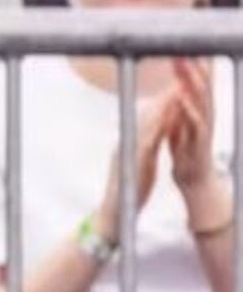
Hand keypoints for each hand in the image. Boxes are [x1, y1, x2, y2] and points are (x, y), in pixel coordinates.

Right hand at [96, 90, 177, 244]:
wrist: (112, 216)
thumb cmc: (128, 192)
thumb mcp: (140, 164)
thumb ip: (147, 147)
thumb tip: (155, 134)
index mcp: (130, 143)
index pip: (148, 117)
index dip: (164, 99)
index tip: (178, 82)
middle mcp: (127, 143)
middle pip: (148, 113)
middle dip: (165, 94)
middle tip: (180, 75)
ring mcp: (128, 151)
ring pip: (147, 123)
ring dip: (163, 104)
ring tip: (177, 87)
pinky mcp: (132, 162)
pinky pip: (147, 141)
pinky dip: (158, 127)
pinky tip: (169, 117)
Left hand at [166, 57, 217, 197]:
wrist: (195, 179)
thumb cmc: (186, 149)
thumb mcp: (181, 122)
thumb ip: (178, 105)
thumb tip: (174, 86)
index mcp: (199, 108)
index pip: (196, 80)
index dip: (192, 62)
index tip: (183, 42)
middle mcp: (205, 113)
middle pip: (200, 84)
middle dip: (192, 65)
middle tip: (182, 45)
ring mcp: (204, 126)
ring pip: (200, 99)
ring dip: (192, 81)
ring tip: (184, 63)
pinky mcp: (199, 141)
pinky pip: (195, 123)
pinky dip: (189, 109)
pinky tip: (182, 98)